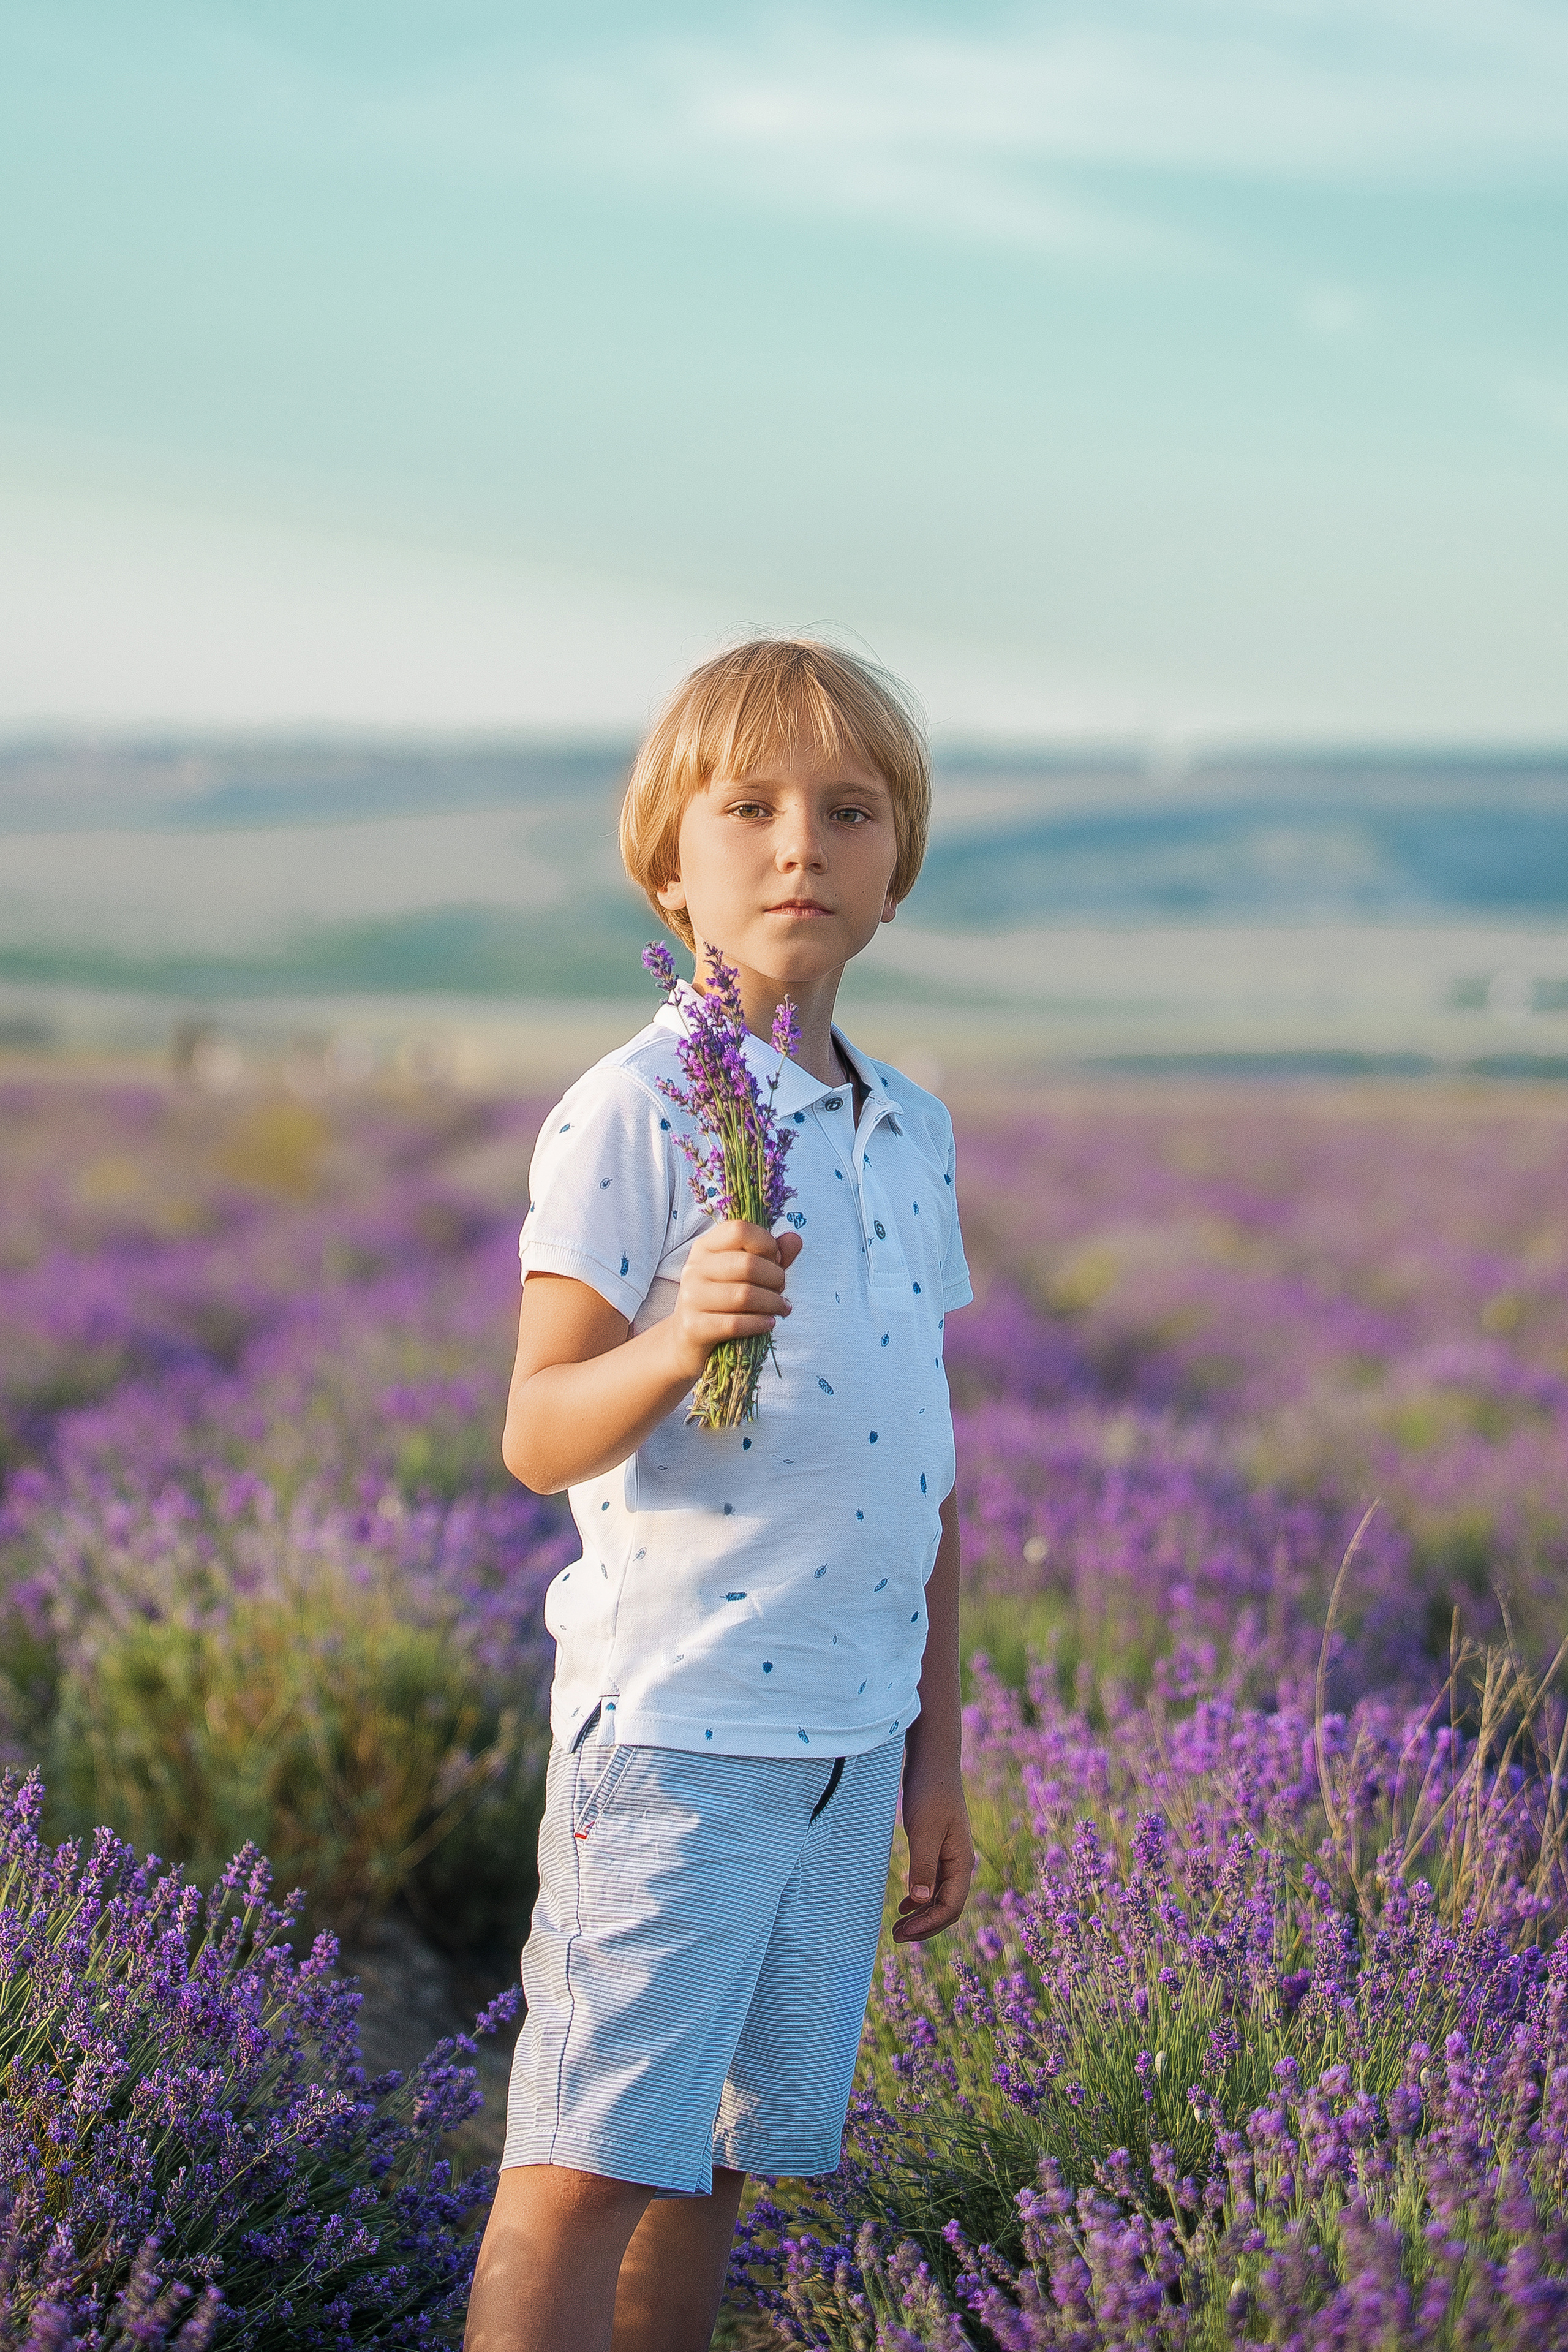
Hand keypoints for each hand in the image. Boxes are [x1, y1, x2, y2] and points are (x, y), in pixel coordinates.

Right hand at [664, 1220, 804, 1384]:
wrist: (689, 1337)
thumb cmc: (724, 1299)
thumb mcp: (746, 1273)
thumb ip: (771, 1256)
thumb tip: (795, 1239)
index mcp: (706, 1247)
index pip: (740, 1230)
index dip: (766, 1243)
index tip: (776, 1260)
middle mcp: (694, 1268)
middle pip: (747, 1264)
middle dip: (775, 1278)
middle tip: (782, 1290)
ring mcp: (691, 1297)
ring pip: (744, 1295)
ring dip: (772, 1303)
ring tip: (781, 1308)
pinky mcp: (693, 1326)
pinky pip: (735, 1323)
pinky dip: (759, 1323)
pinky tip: (769, 1323)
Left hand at [893, 1762, 973, 1942]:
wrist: (933, 1761)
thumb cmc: (930, 1792)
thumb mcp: (924, 1830)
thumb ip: (923, 1864)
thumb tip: (921, 1901)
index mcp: (961, 1862)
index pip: (950, 1908)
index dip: (927, 1925)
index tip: (902, 1932)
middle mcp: (960, 1863)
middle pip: (948, 1908)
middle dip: (925, 1926)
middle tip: (896, 1936)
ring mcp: (950, 1856)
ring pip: (941, 1897)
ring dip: (922, 1915)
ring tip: (898, 1926)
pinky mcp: (938, 1847)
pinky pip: (934, 1883)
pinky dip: (921, 1898)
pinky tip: (905, 1904)